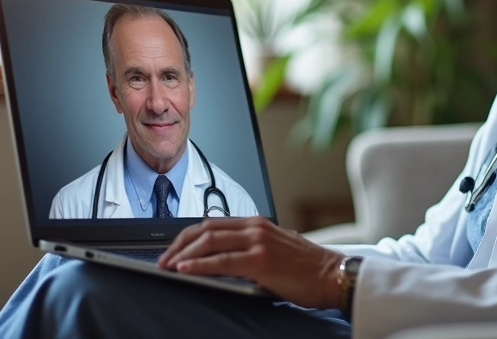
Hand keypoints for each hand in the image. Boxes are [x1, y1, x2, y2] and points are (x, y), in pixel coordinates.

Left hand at [157, 216, 345, 308]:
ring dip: (183, 254)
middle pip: (205, 229)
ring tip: (168, 266)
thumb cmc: (308, 267)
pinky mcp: (260, 261)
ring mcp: (258, 243)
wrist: (333, 275)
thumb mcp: (277, 248)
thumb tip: (225, 258)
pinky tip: (185, 269)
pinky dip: (199, 264)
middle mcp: (255, 228)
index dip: (188, 236)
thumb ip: (253, 247)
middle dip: (179, 244)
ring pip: (209, 241)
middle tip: (163, 260)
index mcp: (258, 223)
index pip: (212, 223)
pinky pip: (221, 261)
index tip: (173, 249)